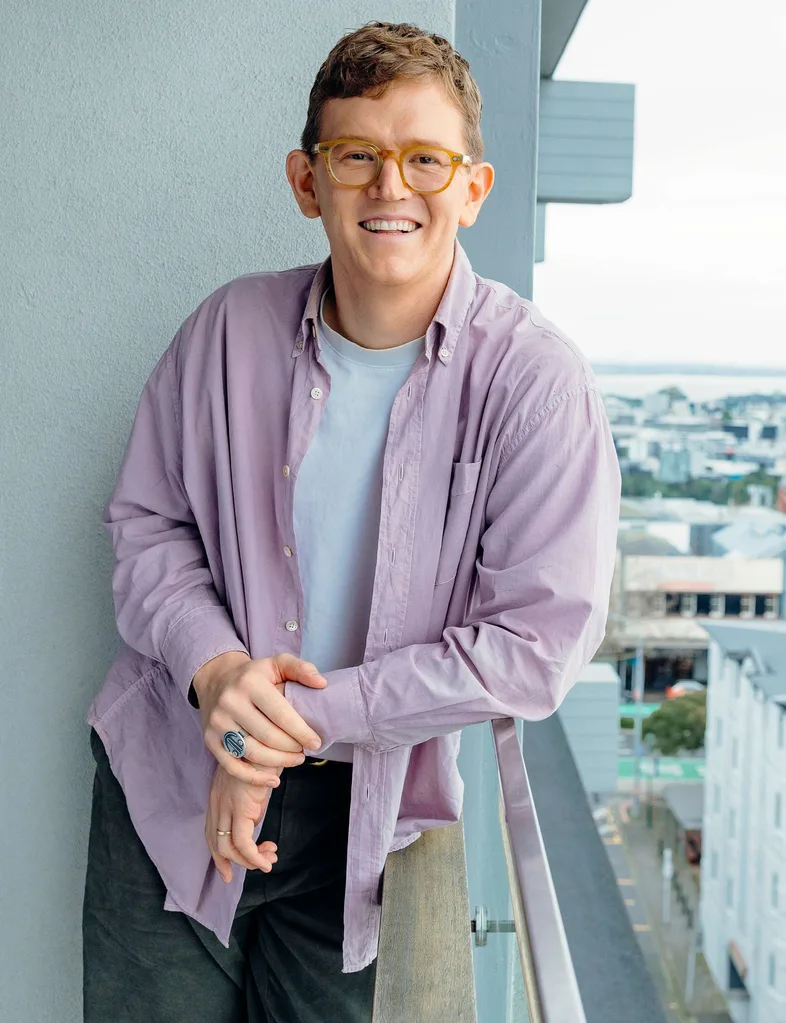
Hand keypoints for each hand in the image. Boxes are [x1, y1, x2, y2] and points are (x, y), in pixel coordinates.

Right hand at [193, 651, 326, 784]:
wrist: (215, 680)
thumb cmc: (254, 675)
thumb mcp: (277, 664)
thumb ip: (301, 669)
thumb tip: (321, 683)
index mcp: (250, 683)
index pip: (281, 714)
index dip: (301, 731)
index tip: (316, 742)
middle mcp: (230, 702)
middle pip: (268, 736)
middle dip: (292, 748)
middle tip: (304, 751)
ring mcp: (218, 722)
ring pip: (252, 753)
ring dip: (279, 762)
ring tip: (295, 760)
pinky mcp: (210, 739)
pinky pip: (233, 766)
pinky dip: (254, 778)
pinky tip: (273, 780)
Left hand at [206, 762, 281, 882]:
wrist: (269, 741)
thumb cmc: (265, 757)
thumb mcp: (252, 782)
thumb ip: (249, 800)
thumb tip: (256, 818)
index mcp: (218, 794)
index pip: (211, 830)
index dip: (218, 853)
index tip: (228, 870)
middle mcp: (217, 802)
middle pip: (215, 842)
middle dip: (230, 862)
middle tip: (256, 867)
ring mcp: (226, 805)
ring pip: (228, 847)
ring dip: (249, 860)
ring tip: (269, 859)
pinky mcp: (241, 808)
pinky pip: (243, 843)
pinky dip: (254, 857)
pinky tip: (268, 859)